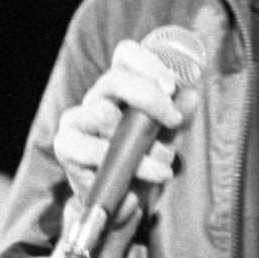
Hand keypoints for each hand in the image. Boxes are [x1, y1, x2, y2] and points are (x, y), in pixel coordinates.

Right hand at [53, 38, 187, 216]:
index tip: (174, 86)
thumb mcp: (166, 136)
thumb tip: (191, 96)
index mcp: (120, 87)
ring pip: (104, 113)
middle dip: (150, 97)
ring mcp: (76, 119)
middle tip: (174, 119)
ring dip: (142, 143)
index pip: (126, 54)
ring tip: (163, 163)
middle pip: (115, 78)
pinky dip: (128, 166)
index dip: (150, 63)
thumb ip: (178, 114)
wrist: (118, 203)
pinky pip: (95, 150)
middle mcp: (95, 97)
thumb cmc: (142, 160)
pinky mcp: (66, 146)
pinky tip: (147, 180)